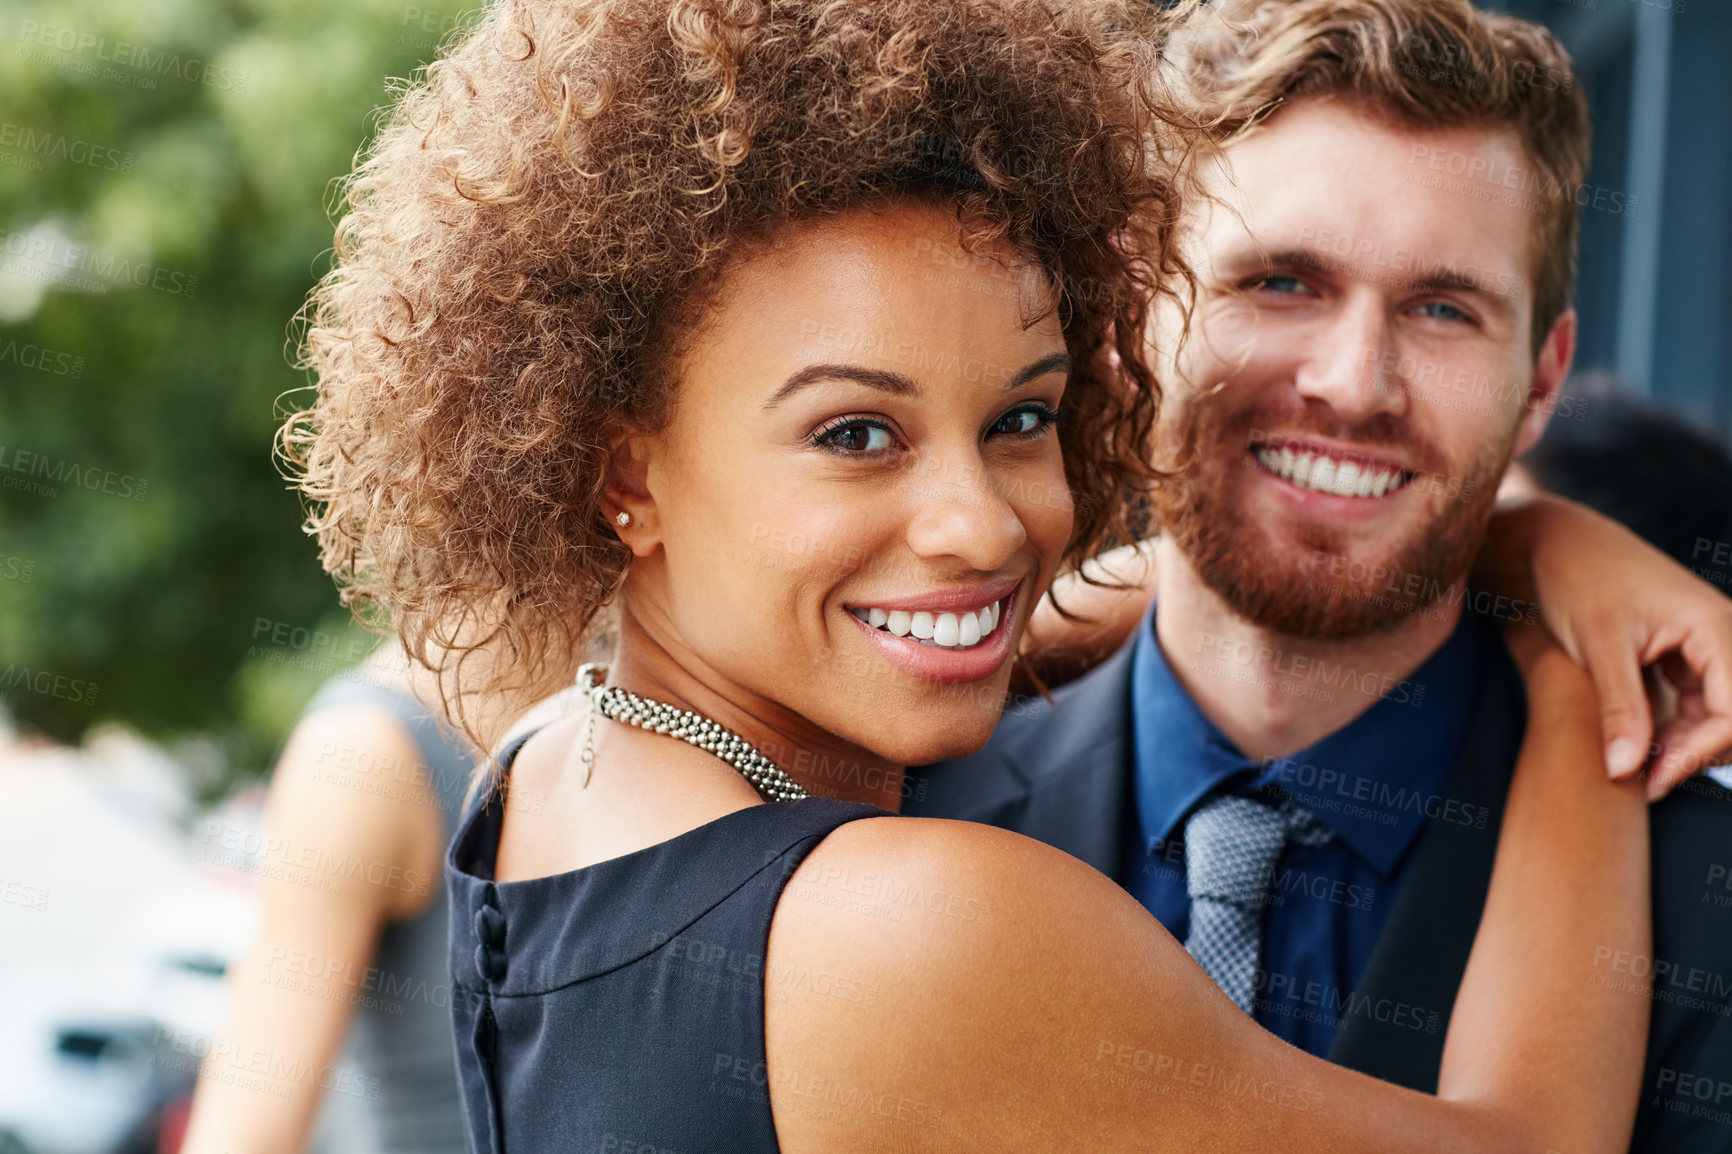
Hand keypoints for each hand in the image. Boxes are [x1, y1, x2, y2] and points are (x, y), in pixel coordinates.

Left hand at [1481, 494, 1731, 798]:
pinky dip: (1669, 730)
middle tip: (1640, 788)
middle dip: (1692, 755)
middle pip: (1729, 717)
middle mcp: (1719, 634)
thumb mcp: (1596, 645)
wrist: (1550, 541)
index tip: (1649, 781)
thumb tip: (1626, 771)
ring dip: (1680, 747)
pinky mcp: (1681, 654)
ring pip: (1713, 716)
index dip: (1698, 754)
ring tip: (1632, 772)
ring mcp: (1703, 645)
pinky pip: (1692, 704)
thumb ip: (1617, 707)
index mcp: (1713, 625)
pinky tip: (1631, 748)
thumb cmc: (1574, 579)